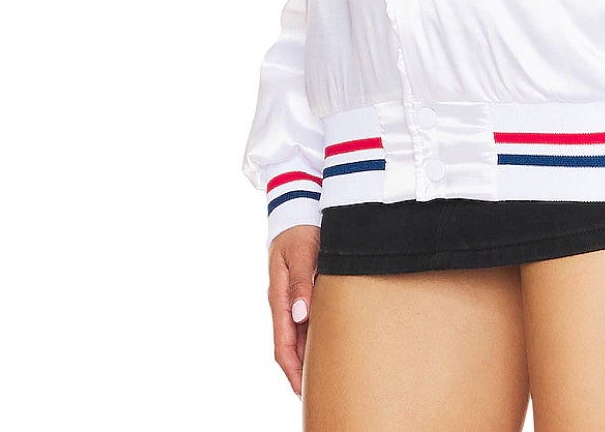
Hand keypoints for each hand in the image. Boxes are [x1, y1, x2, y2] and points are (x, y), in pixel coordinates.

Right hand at [267, 224, 319, 396]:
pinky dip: (312, 339)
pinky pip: (304, 323)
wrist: (296, 212)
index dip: (292, 369)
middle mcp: (284, 303)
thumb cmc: (298, 232)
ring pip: (297, 337)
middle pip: (289, 346)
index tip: (301, 390)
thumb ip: (301, 282)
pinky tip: (325, 347)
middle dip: (300, 371)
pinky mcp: (301, 293)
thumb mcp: (301, 253)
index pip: (282, 343)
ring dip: (307, 357)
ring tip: (324, 377)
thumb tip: (301, 315)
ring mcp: (291, 299)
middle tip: (317, 392)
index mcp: (279, 297)